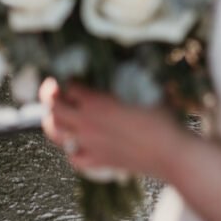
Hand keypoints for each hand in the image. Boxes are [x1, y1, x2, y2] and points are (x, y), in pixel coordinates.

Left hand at [39, 77, 182, 178]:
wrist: (170, 153)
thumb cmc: (161, 118)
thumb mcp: (143, 86)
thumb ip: (127, 73)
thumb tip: (125, 58)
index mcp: (95, 101)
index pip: (68, 85)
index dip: (68, 78)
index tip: (72, 74)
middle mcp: (87, 122)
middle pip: (53, 108)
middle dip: (50, 96)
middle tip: (55, 90)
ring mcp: (90, 144)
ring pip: (55, 133)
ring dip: (52, 121)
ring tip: (57, 115)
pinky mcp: (99, 162)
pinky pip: (74, 159)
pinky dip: (71, 150)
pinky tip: (77, 144)